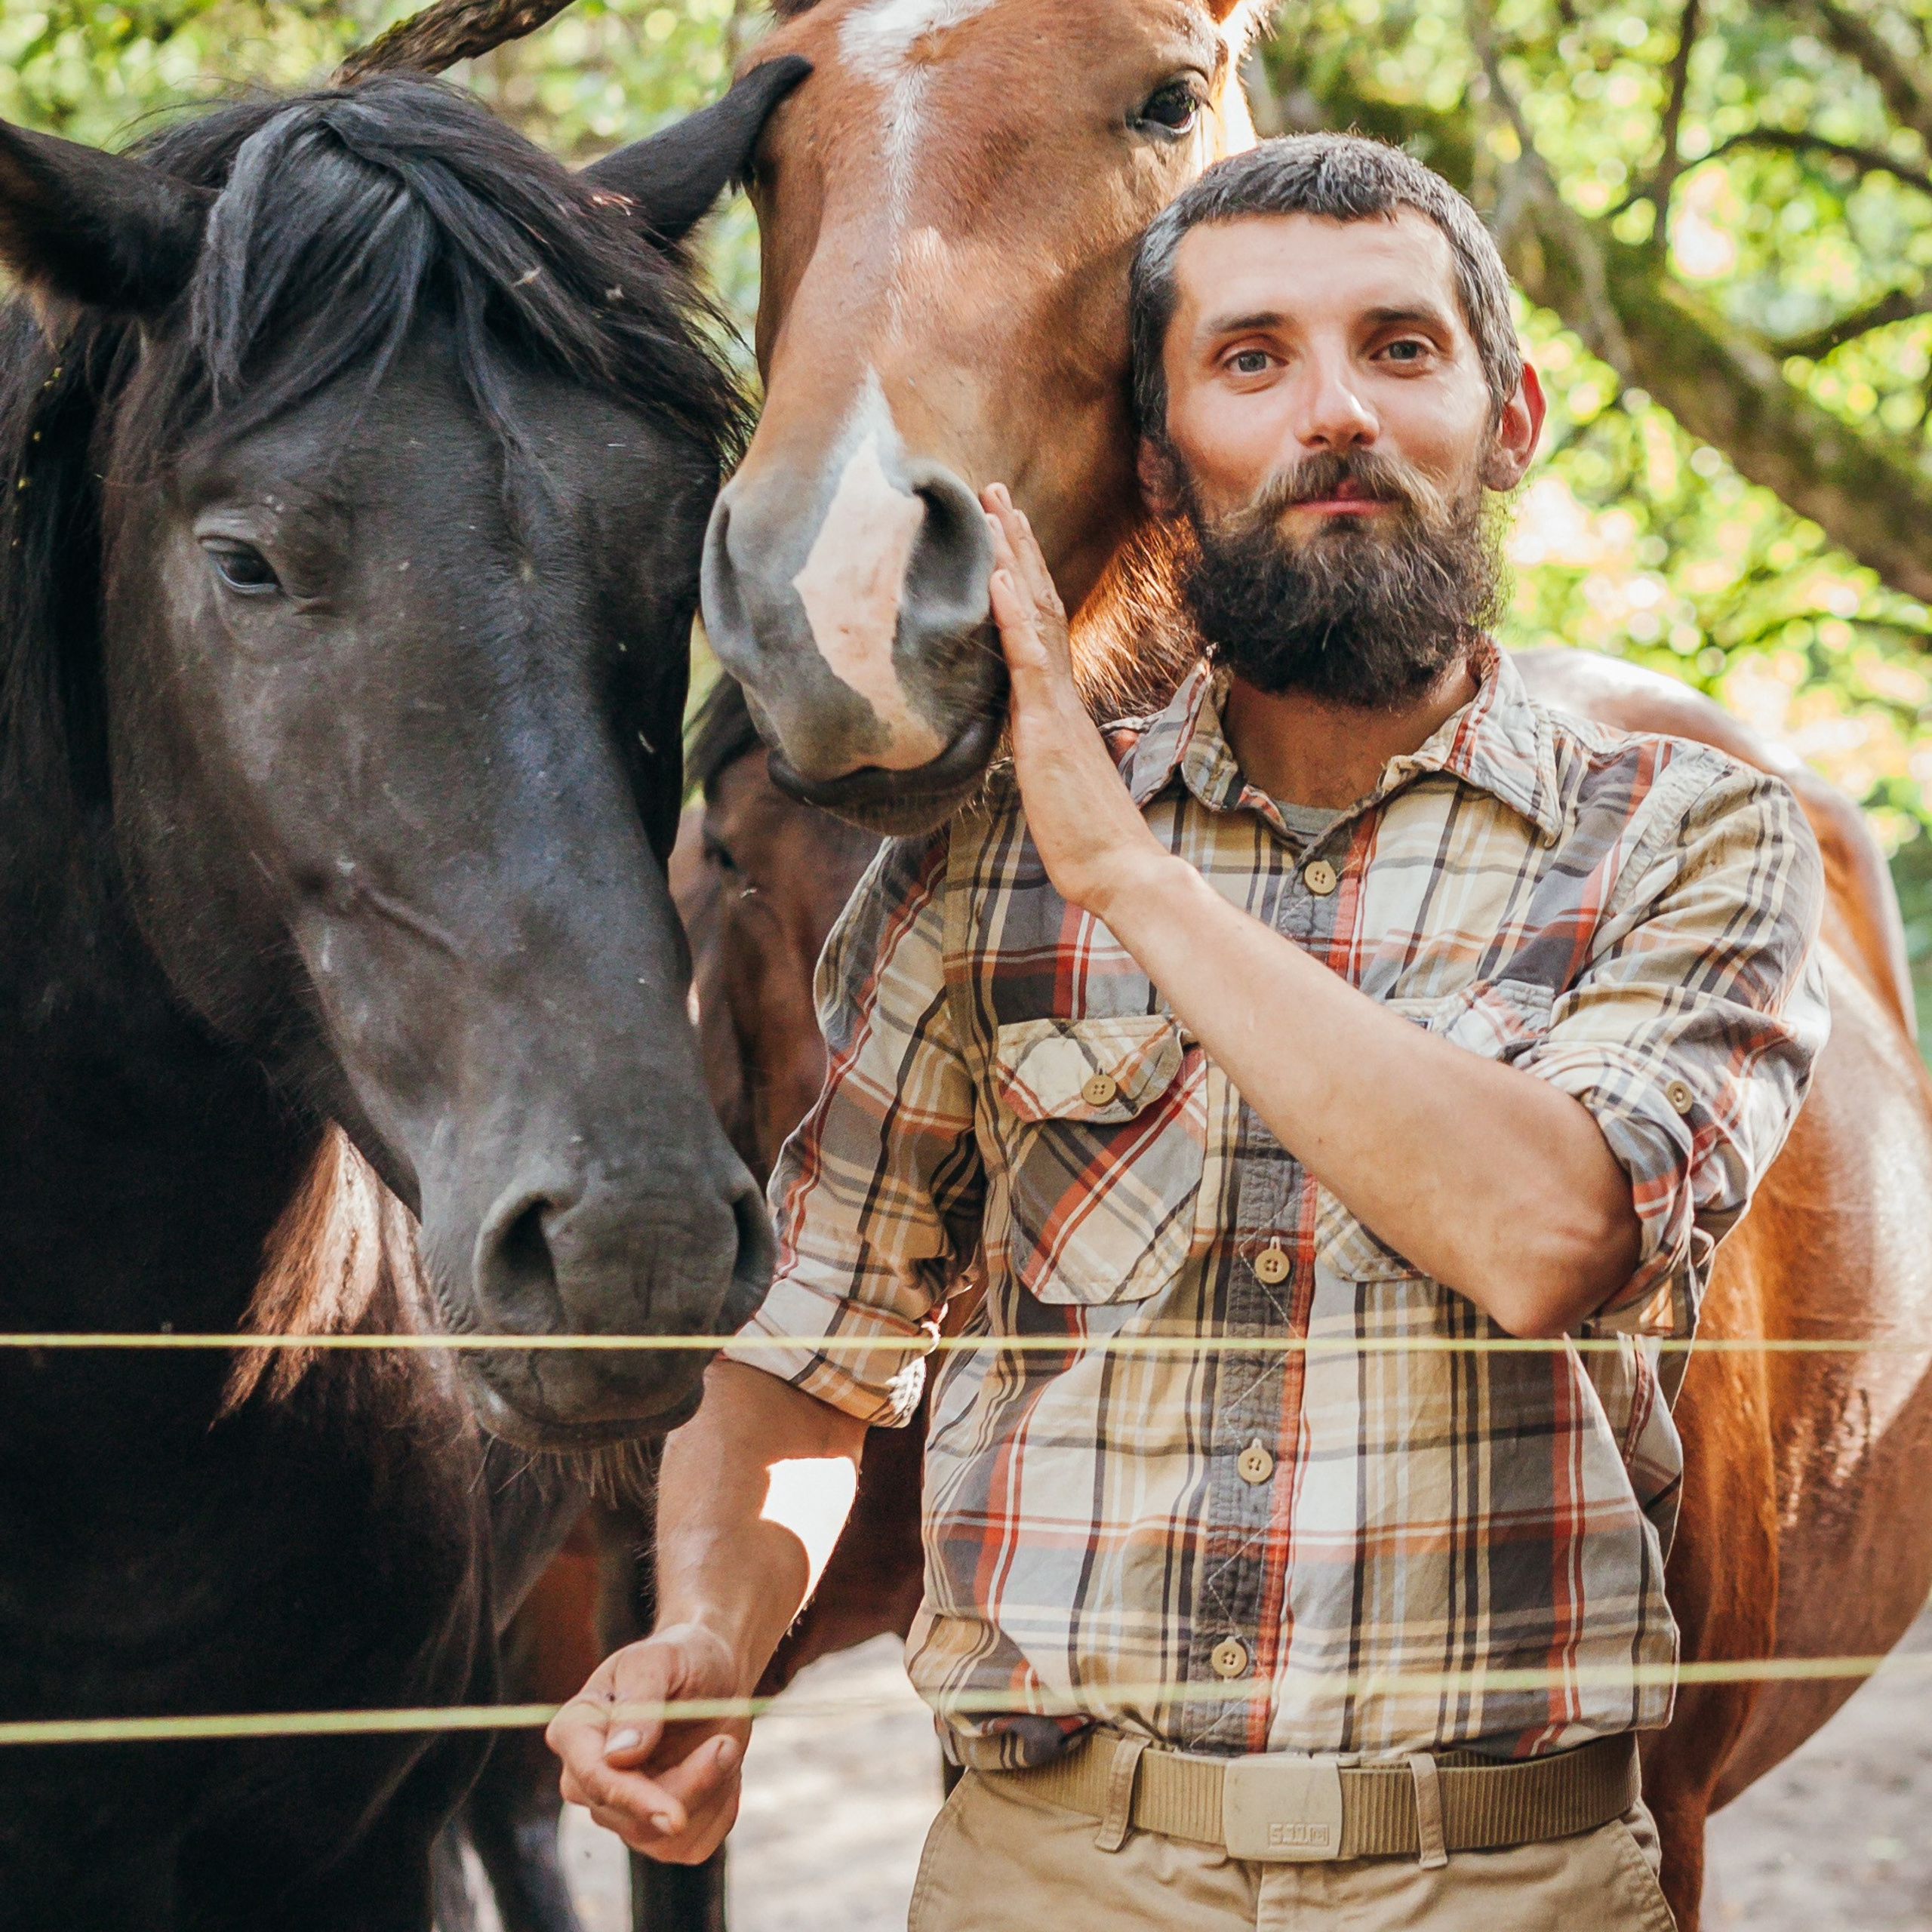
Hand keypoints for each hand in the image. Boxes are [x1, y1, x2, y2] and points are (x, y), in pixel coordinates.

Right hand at [545, 1622, 749, 1863]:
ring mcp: (620, 1811)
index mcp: (576, 1730)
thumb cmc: (681, 1658)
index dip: (632, 1799)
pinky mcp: (657, 1831)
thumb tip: (618, 1758)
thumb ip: (639, 1699)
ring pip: (664, 1838)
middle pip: (632, 1816)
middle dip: (690, 1785)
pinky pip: (694, 1845)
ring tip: (725, 1742)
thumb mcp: (661, 1659)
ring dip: (710, 1793)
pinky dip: (720, 1809)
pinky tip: (722, 1769)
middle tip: (726, 1742)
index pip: (592, 1779)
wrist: (714, 1675)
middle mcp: (589, 1780)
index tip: (673, 1816)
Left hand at [981, 484, 1165, 915]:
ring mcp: (1056, 707)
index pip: (1039, 625)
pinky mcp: (1047, 729)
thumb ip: (1062, 754)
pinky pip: (1030, 661)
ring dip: (1013, 558)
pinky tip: (1000, 575)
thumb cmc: (1092, 837)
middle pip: (1037, 602)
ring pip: (1034, 615)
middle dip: (1016, 544)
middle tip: (994, 492)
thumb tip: (1076, 742)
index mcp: (1061, 705)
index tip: (1006, 531)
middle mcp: (1060, 694)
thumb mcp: (1062, 784)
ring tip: (994, 507)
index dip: (1022, 575)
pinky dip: (1014, 614)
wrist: (1119, 868)